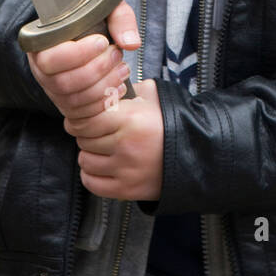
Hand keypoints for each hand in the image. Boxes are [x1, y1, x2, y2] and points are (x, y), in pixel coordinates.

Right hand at [25, 0, 140, 119]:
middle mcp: (41, 70)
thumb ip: (120, 18)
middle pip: (62, 83)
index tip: (103, 41)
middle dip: (96, 70)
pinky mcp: (68, 104)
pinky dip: (104, 102)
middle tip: (116, 53)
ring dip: (104, 86)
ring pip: (73, 100)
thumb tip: (130, 43)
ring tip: (122, 68)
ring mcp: (53, 90)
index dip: (77, 54)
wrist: (94, 31)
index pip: (49, 59)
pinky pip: (82, 114)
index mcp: (40, 44)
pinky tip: (119, 87)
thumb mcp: (107, 7)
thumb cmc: (95, 17)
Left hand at [67, 78, 163, 201]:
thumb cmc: (173, 121)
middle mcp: (125, 146)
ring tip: (103, 147)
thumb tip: (103, 86)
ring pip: (85, 161)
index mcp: (130, 119)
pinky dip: (92, 174)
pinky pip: (92, 183)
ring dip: (90, 153)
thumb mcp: (152, 95)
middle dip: (86, 133)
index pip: (84, 120)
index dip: (79, 117)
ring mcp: (125, 170)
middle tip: (98, 130)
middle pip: (83, 139)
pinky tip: (103, 165)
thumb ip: (125, 89)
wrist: (197, 152)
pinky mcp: (126, 189)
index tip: (82, 116)